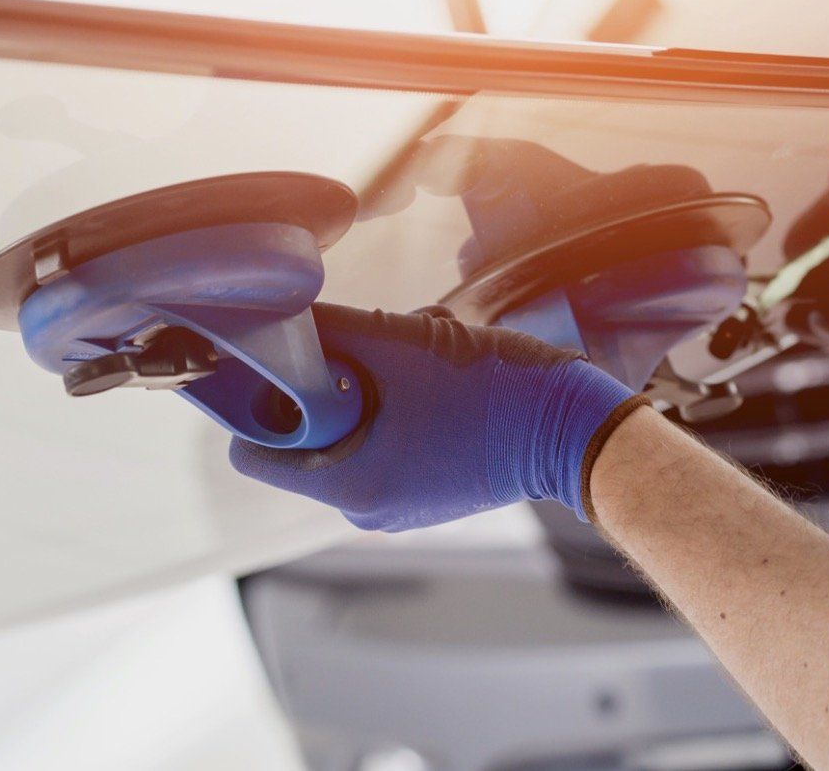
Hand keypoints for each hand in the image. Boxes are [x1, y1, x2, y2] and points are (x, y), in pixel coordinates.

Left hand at [227, 304, 645, 531]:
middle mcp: (365, 508)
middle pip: (303, 436)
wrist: (577, 428)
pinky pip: (387, 439)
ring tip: (417, 349)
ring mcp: (399, 505)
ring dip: (370, 381)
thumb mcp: (399, 341)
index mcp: (346, 486)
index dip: (251, 401)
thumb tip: (275, 321)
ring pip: (350, 429)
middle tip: (367, 343)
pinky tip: (438, 369)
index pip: (251, 454)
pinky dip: (399, 401)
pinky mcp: (429, 491)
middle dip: (326, 381)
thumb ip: (326, 332)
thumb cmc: (492, 388)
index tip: (274, 360)